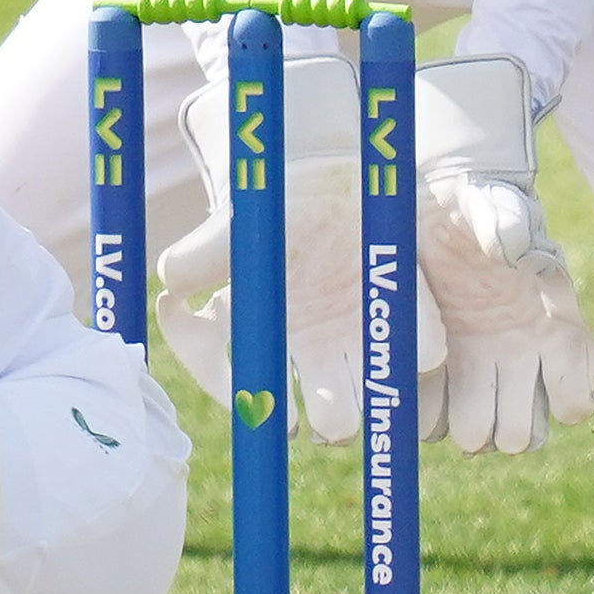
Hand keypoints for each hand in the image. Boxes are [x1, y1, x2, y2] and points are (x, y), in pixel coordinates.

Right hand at [154, 55, 419, 447]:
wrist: (316, 172)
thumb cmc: (266, 211)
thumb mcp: (225, 236)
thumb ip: (191, 264)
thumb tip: (171, 298)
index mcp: (273, 343)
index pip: (265, 401)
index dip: (273, 415)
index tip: (285, 419)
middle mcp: (321, 352)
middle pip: (336, 420)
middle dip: (336, 421)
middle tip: (334, 409)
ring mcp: (365, 333)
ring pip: (379, 397)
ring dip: (378, 398)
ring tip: (376, 378)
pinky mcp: (406, 309)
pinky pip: (423, 348)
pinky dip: (419, 349)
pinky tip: (416, 345)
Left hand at [415, 56, 593, 456]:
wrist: (435, 207)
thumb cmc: (474, 204)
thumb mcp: (491, 203)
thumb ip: (506, 221)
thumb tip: (510, 250)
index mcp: (552, 330)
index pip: (574, 398)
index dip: (560, 399)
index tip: (531, 365)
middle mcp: (521, 361)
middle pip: (522, 434)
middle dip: (499, 426)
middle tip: (472, 398)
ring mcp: (481, 371)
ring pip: (482, 437)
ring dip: (461, 428)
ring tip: (439, 393)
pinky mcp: (438, 372)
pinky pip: (434, 420)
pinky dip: (424, 416)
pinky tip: (413, 385)